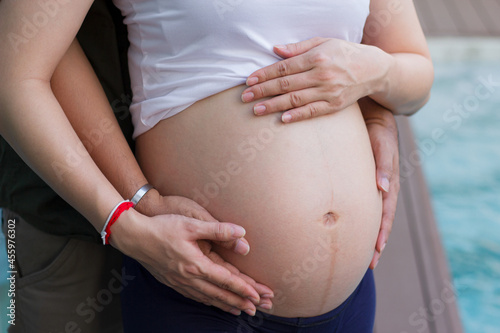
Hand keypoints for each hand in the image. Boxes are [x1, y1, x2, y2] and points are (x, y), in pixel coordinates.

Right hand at [113, 192, 273, 315]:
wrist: (134, 237)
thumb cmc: (162, 228)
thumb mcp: (191, 224)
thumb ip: (218, 229)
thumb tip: (241, 232)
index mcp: (196, 265)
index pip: (226, 280)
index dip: (244, 289)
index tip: (258, 295)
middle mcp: (189, 278)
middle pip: (220, 294)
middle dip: (240, 302)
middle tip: (256, 309)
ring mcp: (180, 283)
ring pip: (208, 298)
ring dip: (226, 305)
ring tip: (240, 310)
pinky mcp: (173, 282)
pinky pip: (196, 297)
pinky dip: (210, 302)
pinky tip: (214, 302)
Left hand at [241, 37, 391, 122]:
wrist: (374, 69)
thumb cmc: (345, 53)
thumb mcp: (324, 42)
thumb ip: (298, 47)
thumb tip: (275, 50)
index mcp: (317, 57)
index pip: (285, 67)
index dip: (265, 74)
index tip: (249, 80)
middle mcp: (322, 75)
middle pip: (286, 84)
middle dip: (263, 91)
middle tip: (245, 97)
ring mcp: (329, 92)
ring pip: (296, 100)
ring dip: (274, 105)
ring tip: (256, 109)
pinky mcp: (335, 105)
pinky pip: (313, 112)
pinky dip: (297, 116)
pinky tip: (282, 119)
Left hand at [359, 98, 399, 268]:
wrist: (372, 117)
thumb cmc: (377, 130)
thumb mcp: (382, 145)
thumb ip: (384, 166)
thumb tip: (383, 189)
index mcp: (389, 183)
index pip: (386, 214)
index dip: (382, 233)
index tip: (376, 251)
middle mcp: (383, 189)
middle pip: (380, 221)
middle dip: (376, 243)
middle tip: (370, 265)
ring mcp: (374, 187)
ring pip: (372, 216)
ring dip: (369, 236)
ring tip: (365, 256)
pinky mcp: (363, 181)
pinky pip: (362, 204)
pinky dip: (360, 220)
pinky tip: (349, 229)